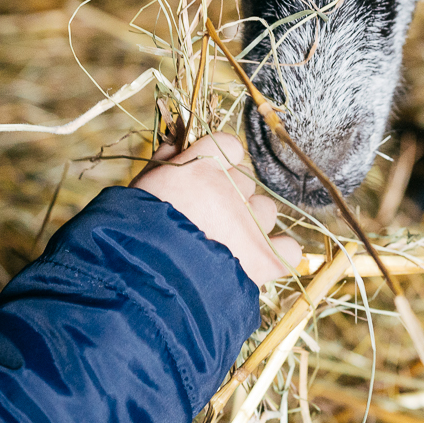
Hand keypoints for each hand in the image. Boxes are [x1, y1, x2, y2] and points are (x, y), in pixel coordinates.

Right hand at [135, 134, 302, 284]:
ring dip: (252, 222)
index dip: (220, 161)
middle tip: (206, 218)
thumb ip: (164, 160)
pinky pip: (288, 249)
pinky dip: (278, 255)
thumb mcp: (142, 185)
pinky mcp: (264, 258)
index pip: (228, 145)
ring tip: (226, 243)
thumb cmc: (134, 231)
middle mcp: (232, 189)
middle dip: (230, 195)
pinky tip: (260, 261)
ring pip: (266, 210)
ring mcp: (251, 223)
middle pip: (245, 181)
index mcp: (202, 166)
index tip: (208, 174)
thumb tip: (176, 142)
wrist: (143, 280)